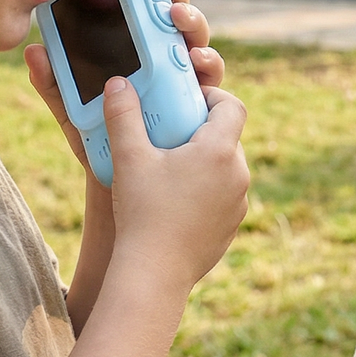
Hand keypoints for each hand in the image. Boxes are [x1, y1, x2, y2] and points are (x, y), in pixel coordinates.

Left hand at [23, 0, 224, 170]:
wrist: (119, 185)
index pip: (147, 12)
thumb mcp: (71, 108)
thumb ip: (53, 81)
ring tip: (178, 21)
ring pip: (199, 45)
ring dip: (193, 27)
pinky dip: (206, 69)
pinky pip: (212, 84)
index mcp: (139, 53)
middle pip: (179, 21)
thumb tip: (33, 50)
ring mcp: (187, 85)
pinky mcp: (202, 109)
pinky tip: (197, 65)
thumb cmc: (99, 139)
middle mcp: (168, 63)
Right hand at [103, 76, 248, 288]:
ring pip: (226, 169)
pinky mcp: (231, 227)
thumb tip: (117, 82)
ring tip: (169, 167)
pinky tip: (174, 201)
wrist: (154, 274)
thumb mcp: (128, 158)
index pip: (232, 106)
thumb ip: (123, 115)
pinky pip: (223, 197)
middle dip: (202, 130)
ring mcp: (238, 204)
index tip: (188, 100)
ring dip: (205, 162)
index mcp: (220, 151)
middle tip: (169, 133)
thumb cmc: (142, 212)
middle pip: (228, 137)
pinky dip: (205, 191)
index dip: (212, 96)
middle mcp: (238, 175)